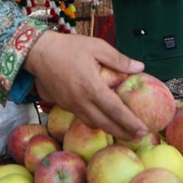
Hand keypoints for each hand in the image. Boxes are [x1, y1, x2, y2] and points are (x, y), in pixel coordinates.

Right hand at [23, 31, 147, 140]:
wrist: (39, 52)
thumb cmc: (68, 47)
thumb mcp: (97, 46)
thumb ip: (118, 59)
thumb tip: (139, 68)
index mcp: (91, 86)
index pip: (115, 110)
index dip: (130, 122)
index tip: (143, 129)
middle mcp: (81, 100)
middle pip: (105, 124)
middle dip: (123, 132)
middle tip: (139, 136)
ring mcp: (70, 105)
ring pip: (93, 124)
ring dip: (110, 130)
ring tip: (125, 132)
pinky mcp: (63, 105)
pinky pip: (83, 118)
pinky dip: (96, 122)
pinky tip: (105, 120)